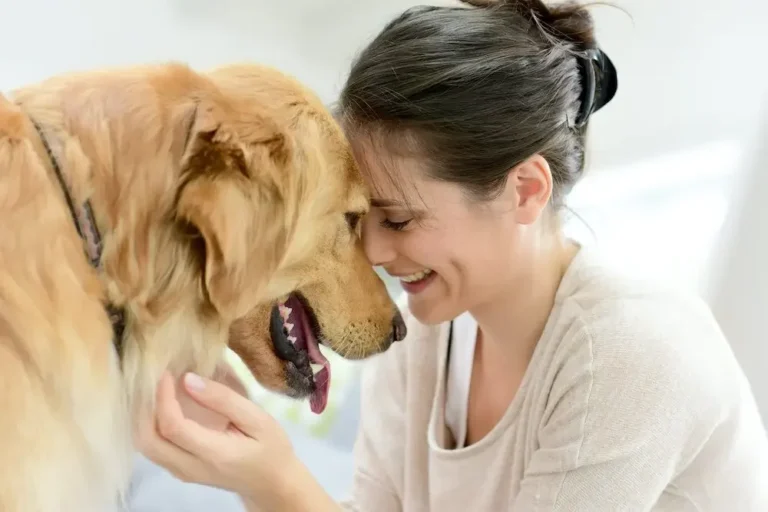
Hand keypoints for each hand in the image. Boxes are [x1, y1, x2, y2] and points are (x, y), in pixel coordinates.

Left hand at [137, 369, 338, 510]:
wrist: (271, 483)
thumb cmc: (271, 448)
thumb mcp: (258, 419)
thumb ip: (224, 399)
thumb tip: (188, 379)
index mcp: (214, 454)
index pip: (172, 426)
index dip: (163, 397)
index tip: (167, 372)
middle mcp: (191, 468)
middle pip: (147, 440)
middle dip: (143, 407)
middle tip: (155, 379)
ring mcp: (181, 473)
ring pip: (145, 446)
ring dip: (143, 416)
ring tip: (156, 389)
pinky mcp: (179, 471)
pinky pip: (153, 448)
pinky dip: (149, 425)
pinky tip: (161, 405)